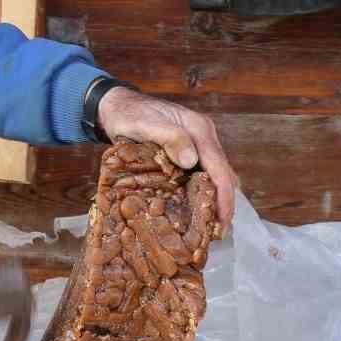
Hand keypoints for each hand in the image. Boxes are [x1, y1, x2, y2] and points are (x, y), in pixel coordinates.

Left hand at [97, 86, 238, 235]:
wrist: (116, 107)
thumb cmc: (128, 114)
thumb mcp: (145, 124)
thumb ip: (169, 137)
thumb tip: (191, 161)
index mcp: (198, 129)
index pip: (219, 166)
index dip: (224, 195)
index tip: (223, 220)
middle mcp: (203, 137)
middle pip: (222, 173)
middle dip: (223, 203)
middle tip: (218, 233)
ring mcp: (196, 145)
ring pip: (214, 176)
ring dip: (214, 200)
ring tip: (210, 228)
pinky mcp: (187, 153)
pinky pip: (201, 175)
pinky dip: (203, 193)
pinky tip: (196, 211)